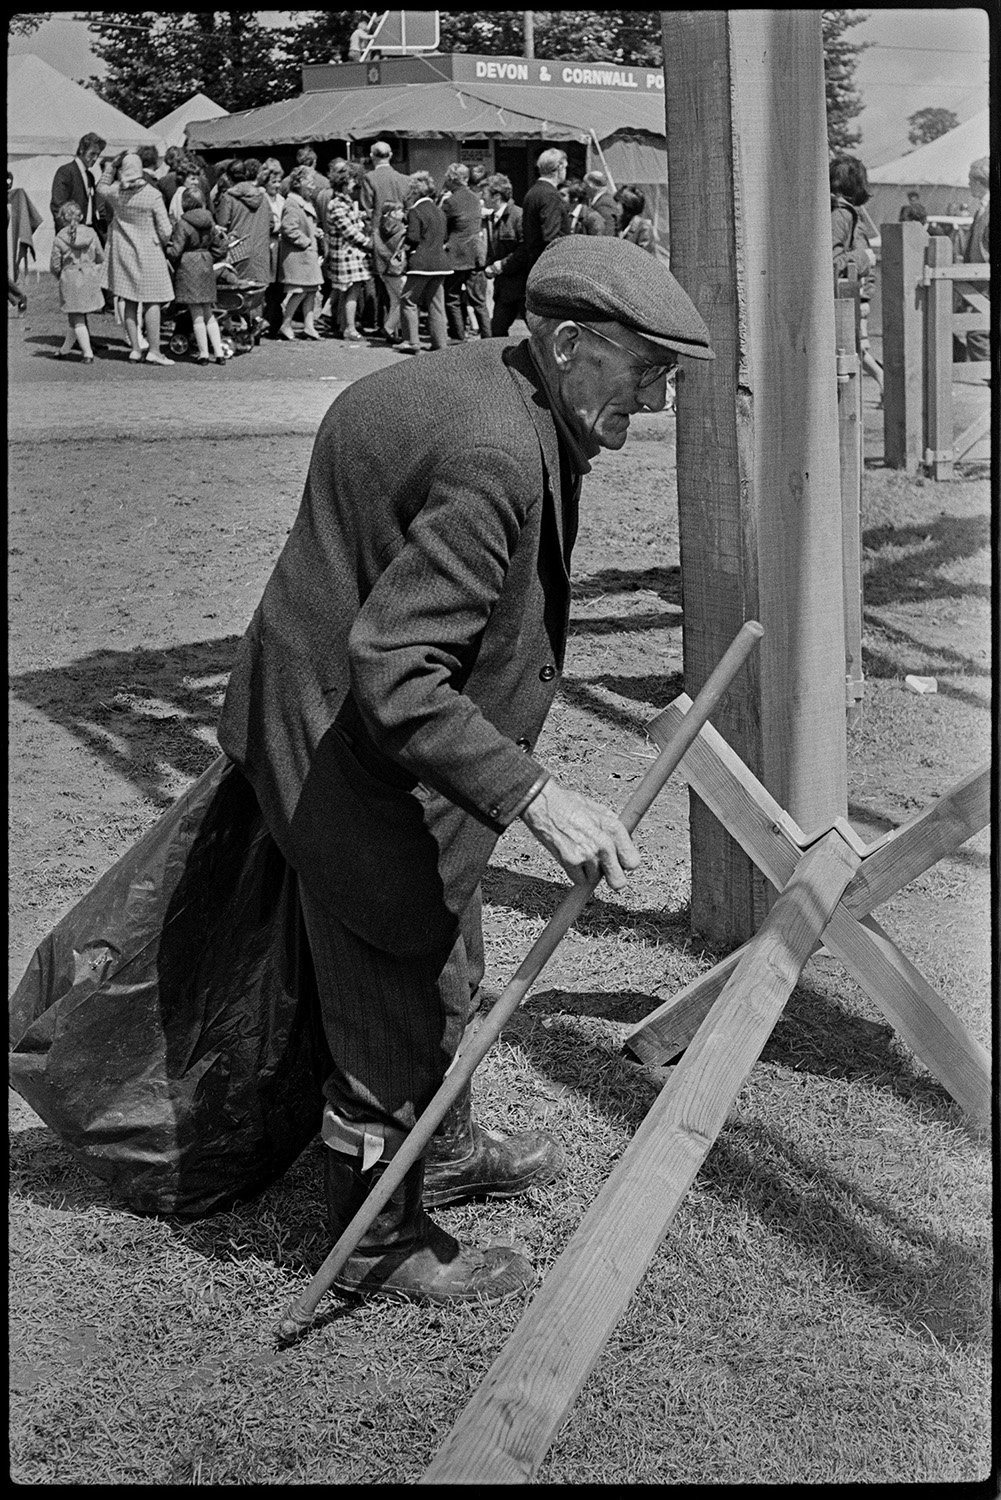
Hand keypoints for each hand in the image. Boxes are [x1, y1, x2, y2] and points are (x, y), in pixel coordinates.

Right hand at [520, 779, 639, 891]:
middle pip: (619, 882)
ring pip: (594, 879)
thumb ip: (614, 829)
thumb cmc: (569, 804)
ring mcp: (588, 854)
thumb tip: (625, 845)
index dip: (624, 864)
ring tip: (578, 850)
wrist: (543, 803)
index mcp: (614, 829)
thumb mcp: (599, 810)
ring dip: (588, 870)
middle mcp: (604, 844)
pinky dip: (574, 873)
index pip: (632, 862)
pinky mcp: (571, 862)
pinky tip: (569, 856)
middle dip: (612, 879)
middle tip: (603, 871)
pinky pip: (579, 880)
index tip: (618, 862)